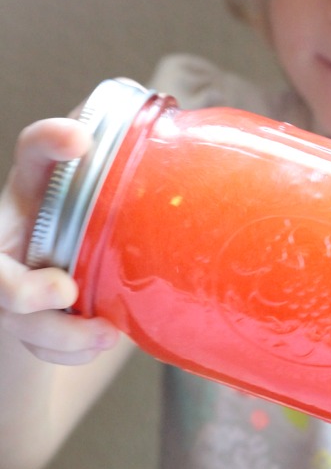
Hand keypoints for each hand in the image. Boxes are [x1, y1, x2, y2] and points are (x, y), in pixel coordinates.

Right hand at [0, 118, 118, 363]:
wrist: (63, 269)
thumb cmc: (91, 218)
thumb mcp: (104, 189)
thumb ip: (126, 164)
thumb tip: (176, 119)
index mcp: (37, 188)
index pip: (33, 152)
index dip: (51, 141)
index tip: (83, 139)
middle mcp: (13, 231)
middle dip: (21, 287)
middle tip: (63, 289)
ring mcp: (12, 279)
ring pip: (14, 315)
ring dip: (57, 331)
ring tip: (104, 334)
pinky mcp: (24, 319)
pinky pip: (39, 345)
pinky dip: (71, 349)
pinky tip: (98, 341)